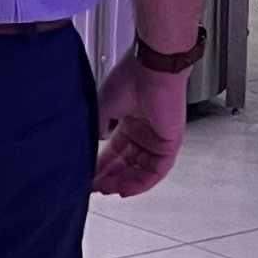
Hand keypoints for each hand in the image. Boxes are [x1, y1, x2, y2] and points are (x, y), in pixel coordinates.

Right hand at [93, 51, 188, 196]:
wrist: (152, 69)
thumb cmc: (131, 77)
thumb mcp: (103, 106)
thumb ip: (96, 127)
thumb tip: (87, 145)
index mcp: (130, 121)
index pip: (115, 151)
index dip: (101, 165)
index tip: (88, 176)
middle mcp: (145, 132)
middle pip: (126, 164)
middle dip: (110, 177)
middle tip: (94, 187)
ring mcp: (158, 139)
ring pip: (140, 170)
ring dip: (123, 182)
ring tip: (106, 189)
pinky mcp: (170, 144)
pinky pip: (156, 171)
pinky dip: (141, 183)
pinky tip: (125, 189)